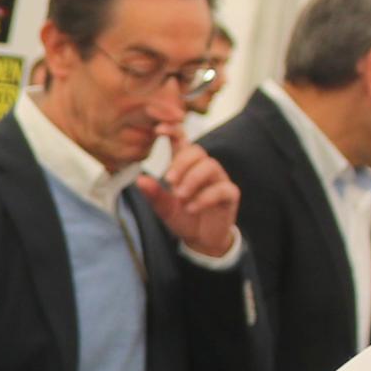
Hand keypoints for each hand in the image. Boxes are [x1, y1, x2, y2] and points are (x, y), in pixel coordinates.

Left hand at [137, 130, 240, 260]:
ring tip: (180, 196)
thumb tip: (140, 180)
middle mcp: (203, 169)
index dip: (173, 131)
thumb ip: (154, 195)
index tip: (158, 130)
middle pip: (197, 151)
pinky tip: (191, 208)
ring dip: (192, 179)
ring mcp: (219, 180)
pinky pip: (221, 188)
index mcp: (186, 167)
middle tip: (168, 181)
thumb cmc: (183, 218)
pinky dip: (204, 198)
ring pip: (210, 166)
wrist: (201, 240)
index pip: (182, 141)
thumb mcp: (164, 208)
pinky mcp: (230, 194)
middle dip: (181, 164)